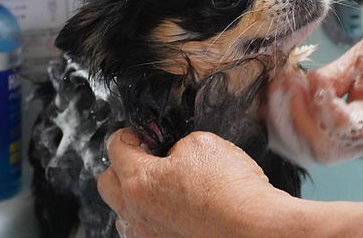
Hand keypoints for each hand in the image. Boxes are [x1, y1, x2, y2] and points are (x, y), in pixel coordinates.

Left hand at [97, 128, 291, 237]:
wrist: (254, 226)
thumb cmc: (232, 189)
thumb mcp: (203, 143)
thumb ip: (177, 144)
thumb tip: (174, 150)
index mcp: (139, 182)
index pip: (116, 147)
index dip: (130, 134)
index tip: (142, 134)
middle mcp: (136, 214)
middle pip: (108, 183)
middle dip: (123, 166)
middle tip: (148, 158)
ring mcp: (148, 236)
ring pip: (124, 212)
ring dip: (136, 196)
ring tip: (164, 187)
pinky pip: (145, 230)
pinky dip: (153, 217)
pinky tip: (176, 209)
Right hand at [267, 16, 362, 164]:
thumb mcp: (358, 64)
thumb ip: (328, 80)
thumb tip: (294, 85)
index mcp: (358, 127)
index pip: (310, 144)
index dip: (281, 124)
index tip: (266, 92)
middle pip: (312, 155)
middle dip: (282, 123)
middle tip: (273, 88)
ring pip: (326, 148)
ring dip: (298, 116)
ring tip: (290, 83)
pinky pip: (351, 128)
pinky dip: (325, 107)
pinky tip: (319, 82)